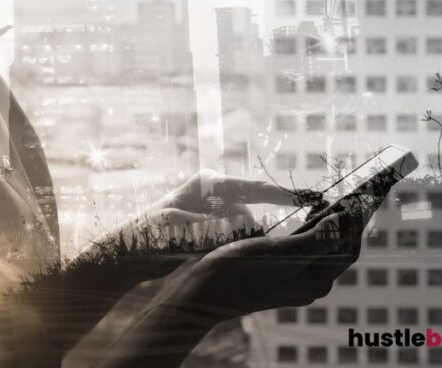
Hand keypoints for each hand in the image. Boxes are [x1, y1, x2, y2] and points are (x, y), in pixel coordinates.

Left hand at [81, 169, 301, 288]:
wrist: (128, 251)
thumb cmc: (149, 234)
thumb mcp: (179, 228)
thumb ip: (211, 228)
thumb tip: (241, 230)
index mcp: (209, 183)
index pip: (254, 187)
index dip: (283, 195)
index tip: (312, 198)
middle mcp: (216, 192)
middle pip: (249, 214)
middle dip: (248, 235)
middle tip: (224, 250)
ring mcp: (216, 209)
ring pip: (244, 230)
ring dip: (236, 245)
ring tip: (207, 254)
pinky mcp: (215, 226)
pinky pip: (235, 238)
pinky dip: (232, 249)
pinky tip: (214, 257)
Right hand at [178, 212, 358, 322]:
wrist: (203, 293)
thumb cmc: (238, 271)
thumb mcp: (279, 252)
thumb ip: (315, 239)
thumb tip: (343, 220)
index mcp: (315, 281)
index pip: (348, 246)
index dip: (357, 220)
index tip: (363, 195)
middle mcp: (308, 283)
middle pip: (337, 248)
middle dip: (347, 222)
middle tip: (355, 195)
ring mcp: (293, 281)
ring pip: (321, 249)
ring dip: (329, 225)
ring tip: (335, 201)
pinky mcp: (277, 275)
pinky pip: (304, 250)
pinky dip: (311, 231)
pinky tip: (305, 218)